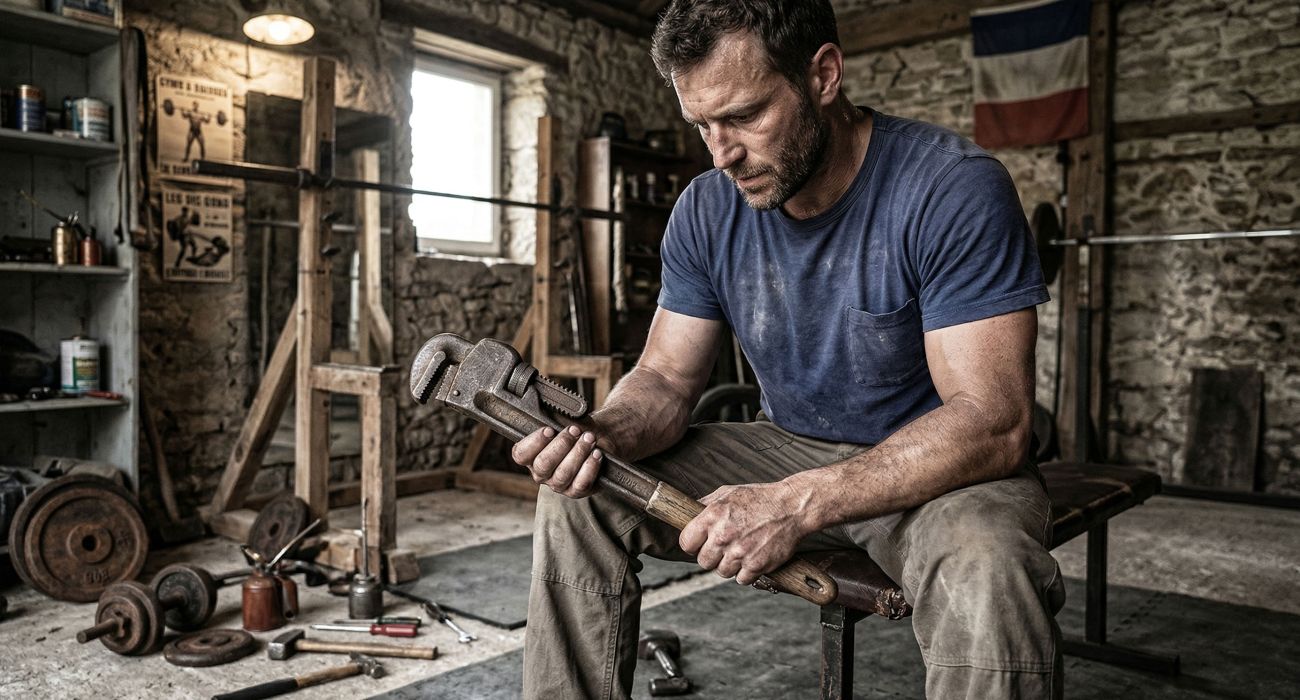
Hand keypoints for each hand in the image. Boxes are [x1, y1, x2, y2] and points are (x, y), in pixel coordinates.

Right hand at [511, 425, 603, 498]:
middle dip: (561, 444)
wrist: (599, 437)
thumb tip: (547, 409)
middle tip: (574, 430)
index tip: (549, 429)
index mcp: (531, 455)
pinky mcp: (575, 491)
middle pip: (543, 464)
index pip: (521, 454)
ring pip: (563, 474)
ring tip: (589, 438)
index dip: (534, 442)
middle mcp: (541, 473)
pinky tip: (596, 454)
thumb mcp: (561, 420)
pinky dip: (589, 467)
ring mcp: (558, 485)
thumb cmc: (576, 429)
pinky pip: (580, 484)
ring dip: (578, 453)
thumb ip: (549, 418)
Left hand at [678, 482, 808, 585]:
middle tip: (725, 548)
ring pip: (722, 572)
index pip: (686, 543)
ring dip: (731, 565)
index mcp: (712, 516)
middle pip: (703, 562)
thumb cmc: (761, 498)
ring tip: (742, 550)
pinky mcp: (756, 565)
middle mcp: (723, 536)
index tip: (700, 544)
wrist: (792, 507)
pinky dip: (747, 572)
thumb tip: (688, 512)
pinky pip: (742, 579)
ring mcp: (740, 552)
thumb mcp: (729, 492)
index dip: (693, 544)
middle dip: (712, 556)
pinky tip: (753, 558)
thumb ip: (706, 504)